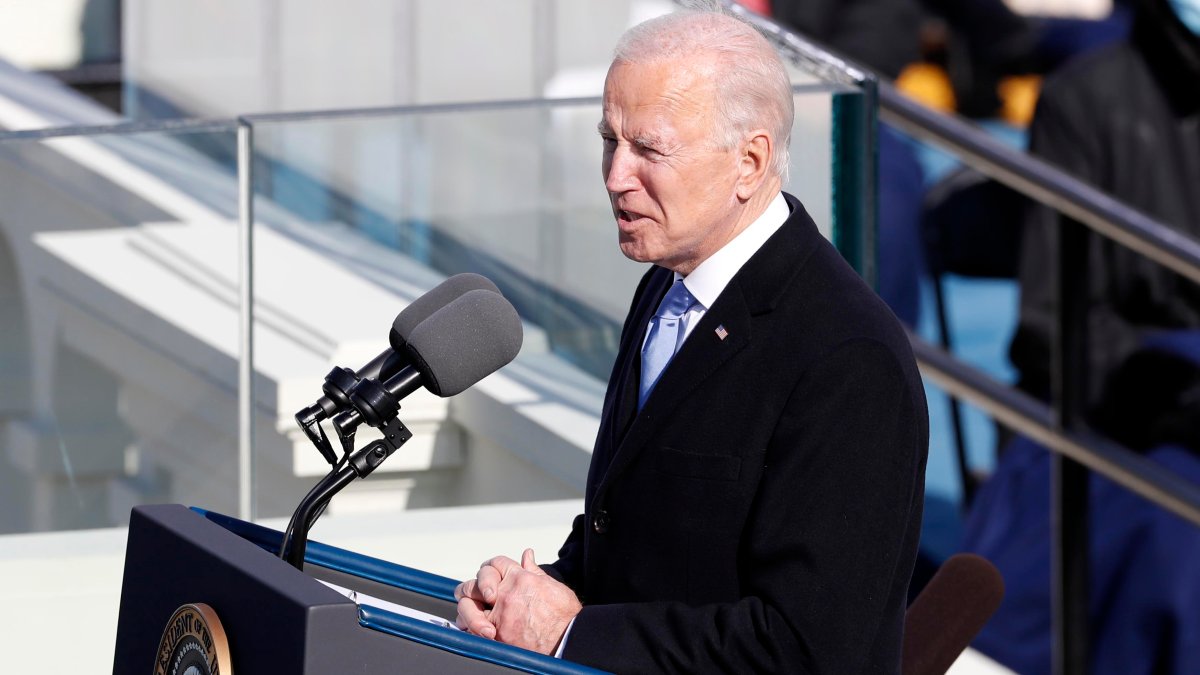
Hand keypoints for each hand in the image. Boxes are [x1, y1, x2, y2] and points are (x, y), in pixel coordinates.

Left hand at [454, 549, 581, 654]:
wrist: (569, 638)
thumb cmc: (564, 614)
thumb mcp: (550, 584)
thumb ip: (533, 570)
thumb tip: (526, 555)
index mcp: (519, 577)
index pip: (495, 564)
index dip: (490, 571)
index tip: (490, 582)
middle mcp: (506, 593)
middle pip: (473, 584)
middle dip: (470, 591)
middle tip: (473, 600)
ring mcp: (500, 613)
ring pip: (467, 607)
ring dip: (466, 613)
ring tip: (470, 620)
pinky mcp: (497, 634)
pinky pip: (472, 630)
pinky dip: (470, 631)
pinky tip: (475, 633)